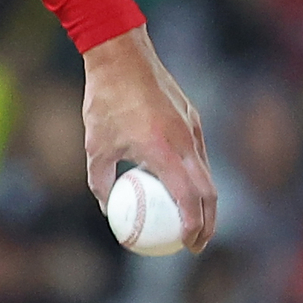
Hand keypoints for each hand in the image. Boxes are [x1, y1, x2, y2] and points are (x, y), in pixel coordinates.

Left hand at [81, 26, 216, 252]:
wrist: (122, 56)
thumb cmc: (104, 101)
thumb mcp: (95, 146)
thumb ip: (101, 180)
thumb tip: (107, 208)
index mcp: (164, 151)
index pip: (188, 198)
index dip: (192, 226)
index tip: (187, 245)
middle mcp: (186, 142)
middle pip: (208, 192)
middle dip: (207, 223)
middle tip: (195, 244)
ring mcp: (193, 128)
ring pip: (206, 173)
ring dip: (204, 201)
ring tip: (192, 221)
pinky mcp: (193, 118)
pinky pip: (198, 154)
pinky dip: (195, 175)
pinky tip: (180, 185)